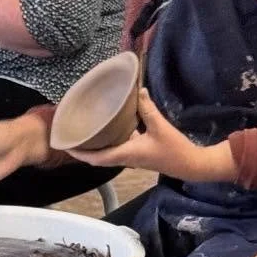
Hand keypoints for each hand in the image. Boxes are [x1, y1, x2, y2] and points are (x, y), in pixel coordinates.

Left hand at [72, 90, 233, 181]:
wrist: (191, 165)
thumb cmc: (175, 149)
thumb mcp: (161, 127)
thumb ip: (148, 109)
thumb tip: (138, 90)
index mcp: (126, 154)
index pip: (96, 158)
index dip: (80, 153)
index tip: (65, 145)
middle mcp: (126, 159)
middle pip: (98, 158)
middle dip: (83, 150)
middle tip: (71, 136)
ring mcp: (133, 158)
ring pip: (107, 154)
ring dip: (95, 147)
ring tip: (85, 131)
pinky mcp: (139, 155)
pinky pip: (118, 150)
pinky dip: (108, 142)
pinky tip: (109, 129)